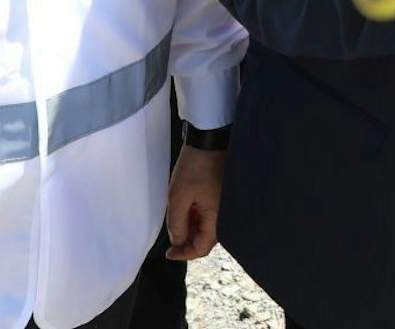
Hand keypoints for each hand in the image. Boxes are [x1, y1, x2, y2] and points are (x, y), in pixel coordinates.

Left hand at [163, 146, 225, 261]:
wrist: (210, 141)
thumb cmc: (196, 167)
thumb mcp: (178, 198)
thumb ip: (176, 224)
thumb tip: (177, 241)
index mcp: (217, 219)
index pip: (200, 248)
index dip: (183, 254)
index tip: (168, 252)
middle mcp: (225, 216)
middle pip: (205, 239)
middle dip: (186, 240)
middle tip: (171, 234)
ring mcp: (225, 206)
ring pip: (206, 227)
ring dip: (191, 227)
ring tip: (177, 216)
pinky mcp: (223, 197)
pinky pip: (210, 215)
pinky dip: (197, 217)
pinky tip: (186, 208)